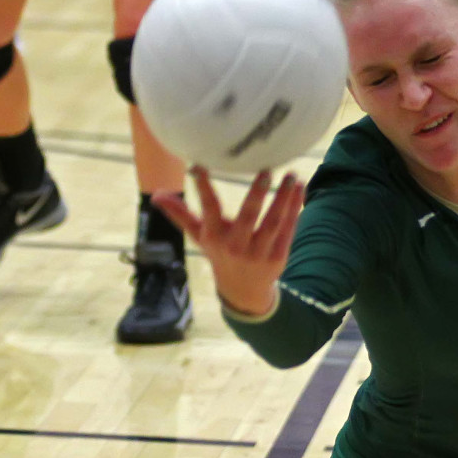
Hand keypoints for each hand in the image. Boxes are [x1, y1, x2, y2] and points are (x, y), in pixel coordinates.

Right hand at [153, 166, 304, 315]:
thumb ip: (181, 214)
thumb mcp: (200, 237)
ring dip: (284, 198)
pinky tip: (300, 188)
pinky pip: (288, 229)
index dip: (204, 189)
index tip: (200, 166)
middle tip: (267, 169)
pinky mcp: (278, 256)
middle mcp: (237, 246)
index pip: (209, 210)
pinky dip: (295, 208)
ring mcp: (259, 252)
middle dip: (257, 193)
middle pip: (249, 217)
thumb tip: (157, 195)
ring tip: (291, 175)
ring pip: (273, 222)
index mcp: (215, 237)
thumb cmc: (220, 254)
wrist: (243, 290)